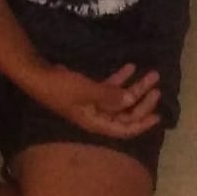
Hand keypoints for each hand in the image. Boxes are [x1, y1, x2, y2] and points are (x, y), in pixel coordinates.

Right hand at [24, 62, 161, 137]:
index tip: (159, 115)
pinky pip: (110, 87)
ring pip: (120, 98)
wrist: (37, 75)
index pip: (124, 129)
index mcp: (97, 122)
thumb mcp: (87, 91)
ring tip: (151, 74)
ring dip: (136, 87)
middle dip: (143, 101)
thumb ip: (110, 96)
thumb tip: (131, 99)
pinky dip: (121, 78)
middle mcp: (97, 115)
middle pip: (126, 113)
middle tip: (156, 87)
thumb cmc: (61, 87)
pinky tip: (131, 66)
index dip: (142, 124)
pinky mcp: (89, 91)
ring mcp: (93, 103)